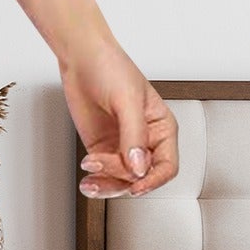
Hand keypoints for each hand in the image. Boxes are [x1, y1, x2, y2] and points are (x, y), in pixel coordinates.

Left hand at [62, 44, 177, 199]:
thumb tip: (138, 168)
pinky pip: (103, 176)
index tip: (136, 187)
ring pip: (120, 181)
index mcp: (161, 128)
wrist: (82, 62)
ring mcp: (122, 148)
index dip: (153, 181)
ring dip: (105, 183)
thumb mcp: (127, 101)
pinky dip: (95, 182)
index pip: (167, 166)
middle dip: (120, 176)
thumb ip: (134, 136)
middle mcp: (144, 141)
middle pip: (140, 178)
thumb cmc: (111, 70)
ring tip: (89, 171)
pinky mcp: (102, 151)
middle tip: (99, 162)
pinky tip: (87, 180)